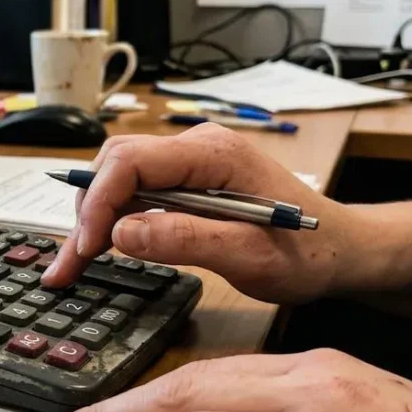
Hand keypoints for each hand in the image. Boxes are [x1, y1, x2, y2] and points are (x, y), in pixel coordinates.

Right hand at [42, 124, 360, 303]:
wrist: (343, 250)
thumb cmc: (307, 254)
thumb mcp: (250, 255)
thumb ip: (186, 239)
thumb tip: (120, 232)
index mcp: (213, 155)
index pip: (130, 161)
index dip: (98, 204)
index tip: (86, 249)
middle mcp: (197, 148)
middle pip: (116, 163)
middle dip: (86, 210)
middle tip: (69, 262)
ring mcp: (191, 163)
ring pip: (120, 177)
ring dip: (93, 217)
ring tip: (75, 262)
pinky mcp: (189, 182)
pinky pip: (137, 191)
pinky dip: (113, 220)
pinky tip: (101, 250)